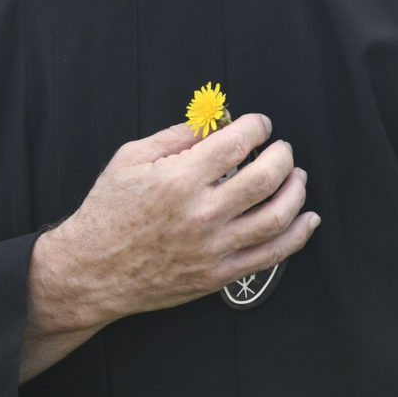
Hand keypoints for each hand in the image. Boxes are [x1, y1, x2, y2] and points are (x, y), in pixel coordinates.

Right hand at [34, 115, 316, 332]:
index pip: (236, 143)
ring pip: (276, 217)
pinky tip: (307, 219)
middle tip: (281, 149)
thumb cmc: (107, 213)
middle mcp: (200, 214)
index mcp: (179, 180)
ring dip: (296, 191)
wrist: (90, 272)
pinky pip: (270, 256)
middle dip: (282, 156)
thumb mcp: (130, 159)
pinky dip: (297, 236)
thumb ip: (177, 136)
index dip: (257, 127)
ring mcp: (212, 248)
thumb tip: (216, 121)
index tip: (260, 125)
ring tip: (297, 177)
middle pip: (266, 178)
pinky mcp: (218, 275)